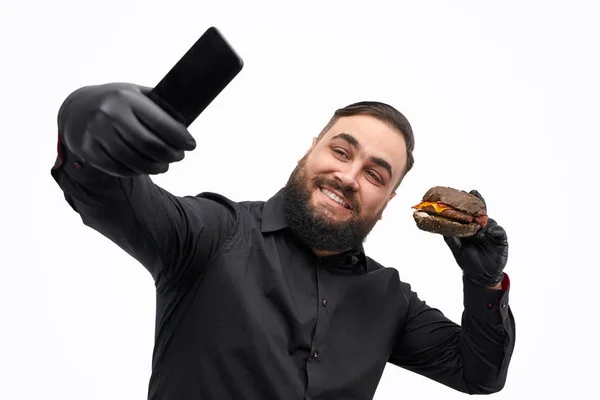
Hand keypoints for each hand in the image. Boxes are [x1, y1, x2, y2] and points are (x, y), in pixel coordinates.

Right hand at [59, 82, 195, 176]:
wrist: (77, 109)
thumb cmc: (117, 102)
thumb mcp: (137, 94)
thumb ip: (160, 106)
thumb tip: (185, 125)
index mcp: (126, 98)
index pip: (160, 122)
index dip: (180, 137)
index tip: (191, 145)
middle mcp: (109, 113)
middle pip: (149, 145)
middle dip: (170, 154)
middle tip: (178, 157)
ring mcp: (96, 132)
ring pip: (134, 160)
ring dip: (155, 167)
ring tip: (164, 166)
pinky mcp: (88, 149)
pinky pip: (118, 168)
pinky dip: (136, 172)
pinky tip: (144, 168)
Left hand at [443, 190, 508, 287]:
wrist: (480, 276)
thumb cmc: (468, 261)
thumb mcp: (457, 249)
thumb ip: (451, 237)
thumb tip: (442, 227)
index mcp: (471, 228)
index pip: (469, 214)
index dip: (466, 204)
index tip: (462, 193)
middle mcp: (481, 228)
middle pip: (481, 212)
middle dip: (478, 202)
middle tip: (473, 193)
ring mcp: (491, 233)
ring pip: (489, 220)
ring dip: (483, 219)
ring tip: (477, 222)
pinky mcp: (500, 239)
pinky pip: (499, 231)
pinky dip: (494, 229)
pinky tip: (489, 230)